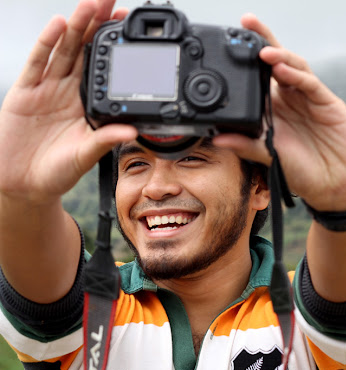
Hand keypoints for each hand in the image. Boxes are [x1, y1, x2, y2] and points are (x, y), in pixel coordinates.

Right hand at [0, 0, 136, 204]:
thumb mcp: (85, 156)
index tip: (129, 27)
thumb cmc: (57, 171)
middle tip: (112, 2)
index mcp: (89, 105)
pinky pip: (37, 63)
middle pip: (86, 51)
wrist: (22, 183)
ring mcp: (47, 89)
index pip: (105, 69)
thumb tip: (132, 130)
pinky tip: (58, 25)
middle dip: (98, 26)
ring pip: (64, 51)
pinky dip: (47, 43)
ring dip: (76, 27)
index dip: (115, 48)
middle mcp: (70, 92)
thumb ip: (104, 140)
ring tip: (90, 5)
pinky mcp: (25, 91)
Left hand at [213, 14, 345, 211]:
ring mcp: (309, 98)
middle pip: (275, 61)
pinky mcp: (327, 103)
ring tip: (262, 50)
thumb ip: (245, 144)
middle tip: (246, 22)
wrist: (334, 187)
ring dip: (279, 55)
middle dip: (262, 40)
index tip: (228, 43)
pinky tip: (282, 69)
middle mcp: (290, 98)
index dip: (245, 58)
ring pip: (294, 66)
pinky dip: (296, 75)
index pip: (257, 76)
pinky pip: (310, 84)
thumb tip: (216, 138)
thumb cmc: (302, 172)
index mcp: (273, 109)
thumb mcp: (268, 157)